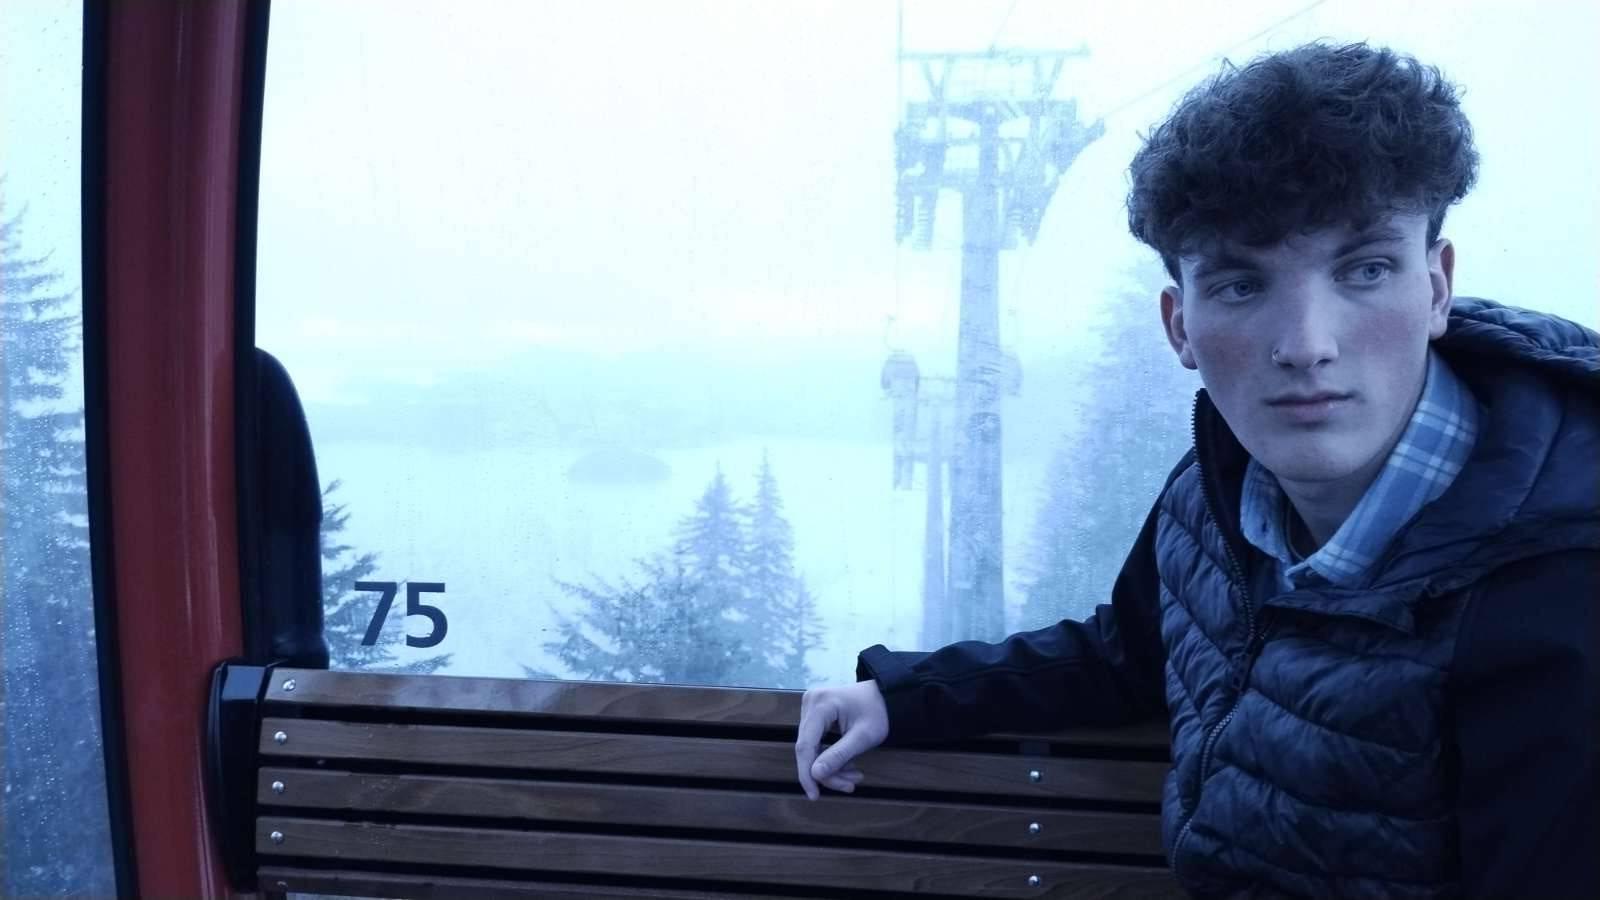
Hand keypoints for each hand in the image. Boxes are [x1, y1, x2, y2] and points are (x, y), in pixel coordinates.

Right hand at [794, 679, 888, 800]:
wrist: (886, 696)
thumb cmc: (878, 712)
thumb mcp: (863, 737)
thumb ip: (838, 756)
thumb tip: (815, 775)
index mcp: (820, 705)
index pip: (805, 746)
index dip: (807, 773)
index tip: (814, 795)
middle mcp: (810, 703)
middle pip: (808, 748)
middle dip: (827, 772)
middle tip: (849, 785)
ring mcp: (811, 708)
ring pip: (812, 748)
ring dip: (832, 767)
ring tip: (854, 776)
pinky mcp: (815, 714)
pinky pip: (817, 742)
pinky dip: (831, 757)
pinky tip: (848, 766)